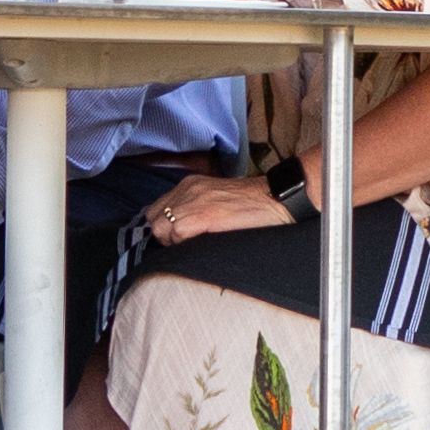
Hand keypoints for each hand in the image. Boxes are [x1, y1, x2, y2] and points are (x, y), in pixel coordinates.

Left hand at [145, 170, 290, 243]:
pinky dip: (183, 244)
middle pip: (153, 218)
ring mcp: (194, 201)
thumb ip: (196, 206)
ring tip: (194, 244)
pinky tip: (202, 244)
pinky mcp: (203, 215)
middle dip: (164, 235)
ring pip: (161, 228)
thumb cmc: (251, 204)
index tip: (175, 238)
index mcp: (190, 184)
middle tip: (184, 244)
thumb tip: (179, 228)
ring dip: (173, 241)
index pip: (156, 208)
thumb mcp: (216, 199)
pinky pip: (177, 234)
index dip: (163, 226)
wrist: (276, 198)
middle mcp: (187, 189)